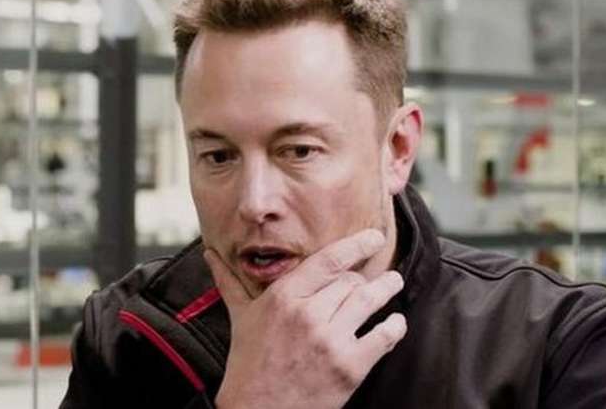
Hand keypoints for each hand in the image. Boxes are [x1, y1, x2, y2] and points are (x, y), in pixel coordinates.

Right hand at [204, 229, 406, 408]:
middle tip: (374, 278)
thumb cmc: (249, 363)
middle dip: (365, 278)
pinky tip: (395, 322)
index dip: (357, 244)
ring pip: (370, 300)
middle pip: (352, 281)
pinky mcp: (349, 367)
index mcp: (284, 297)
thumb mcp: (241, 318)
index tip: (374, 238)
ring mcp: (330, 341)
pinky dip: (394, 326)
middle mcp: (309, 314)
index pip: (330, 260)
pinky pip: (383, 337)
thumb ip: (230, 282)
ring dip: (387, 289)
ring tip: (394, 283)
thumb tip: (210, 255)